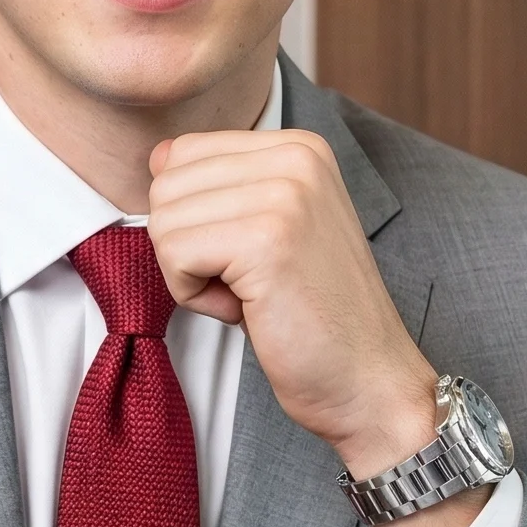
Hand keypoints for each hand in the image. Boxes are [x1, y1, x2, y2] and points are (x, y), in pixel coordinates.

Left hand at [147, 126, 485, 526]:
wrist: (369, 380)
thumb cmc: (315, 316)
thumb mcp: (272, 228)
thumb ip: (223, 187)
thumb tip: (158, 158)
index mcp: (301, 147)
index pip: (186, 152)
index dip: (195, 218)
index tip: (250, 256)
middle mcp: (297, 157)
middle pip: (167, 186)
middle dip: (188, 247)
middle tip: (249, 283)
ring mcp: (284, 195)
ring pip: (164, 221)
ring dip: (192, 274)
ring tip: (252, 295)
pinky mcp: (266, 240)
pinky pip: (174, 255)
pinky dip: (196, 295)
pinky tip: (247, 310)